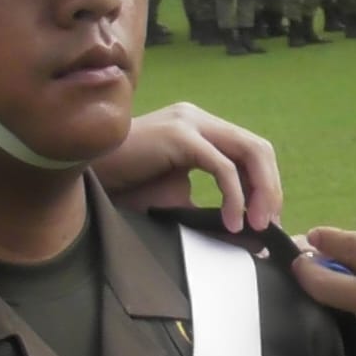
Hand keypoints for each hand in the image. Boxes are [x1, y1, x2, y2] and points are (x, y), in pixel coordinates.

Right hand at [90, 102, 282, 232]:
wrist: (85, 174)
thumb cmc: (125, 187)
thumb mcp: (178, 202)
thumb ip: (212, 211)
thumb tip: (250, 236)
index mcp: (200, 129)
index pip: (251, 151)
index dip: (266, 185)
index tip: (266, 222)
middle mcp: (199, 119)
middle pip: (258, 148)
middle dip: (270, 189)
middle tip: (268, 226)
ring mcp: (190, 122)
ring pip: (248, 151)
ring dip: (260, 191)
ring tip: (255, 226)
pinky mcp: (179, 135)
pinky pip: (221, 166)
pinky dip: (235, 197)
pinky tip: (232, 222)